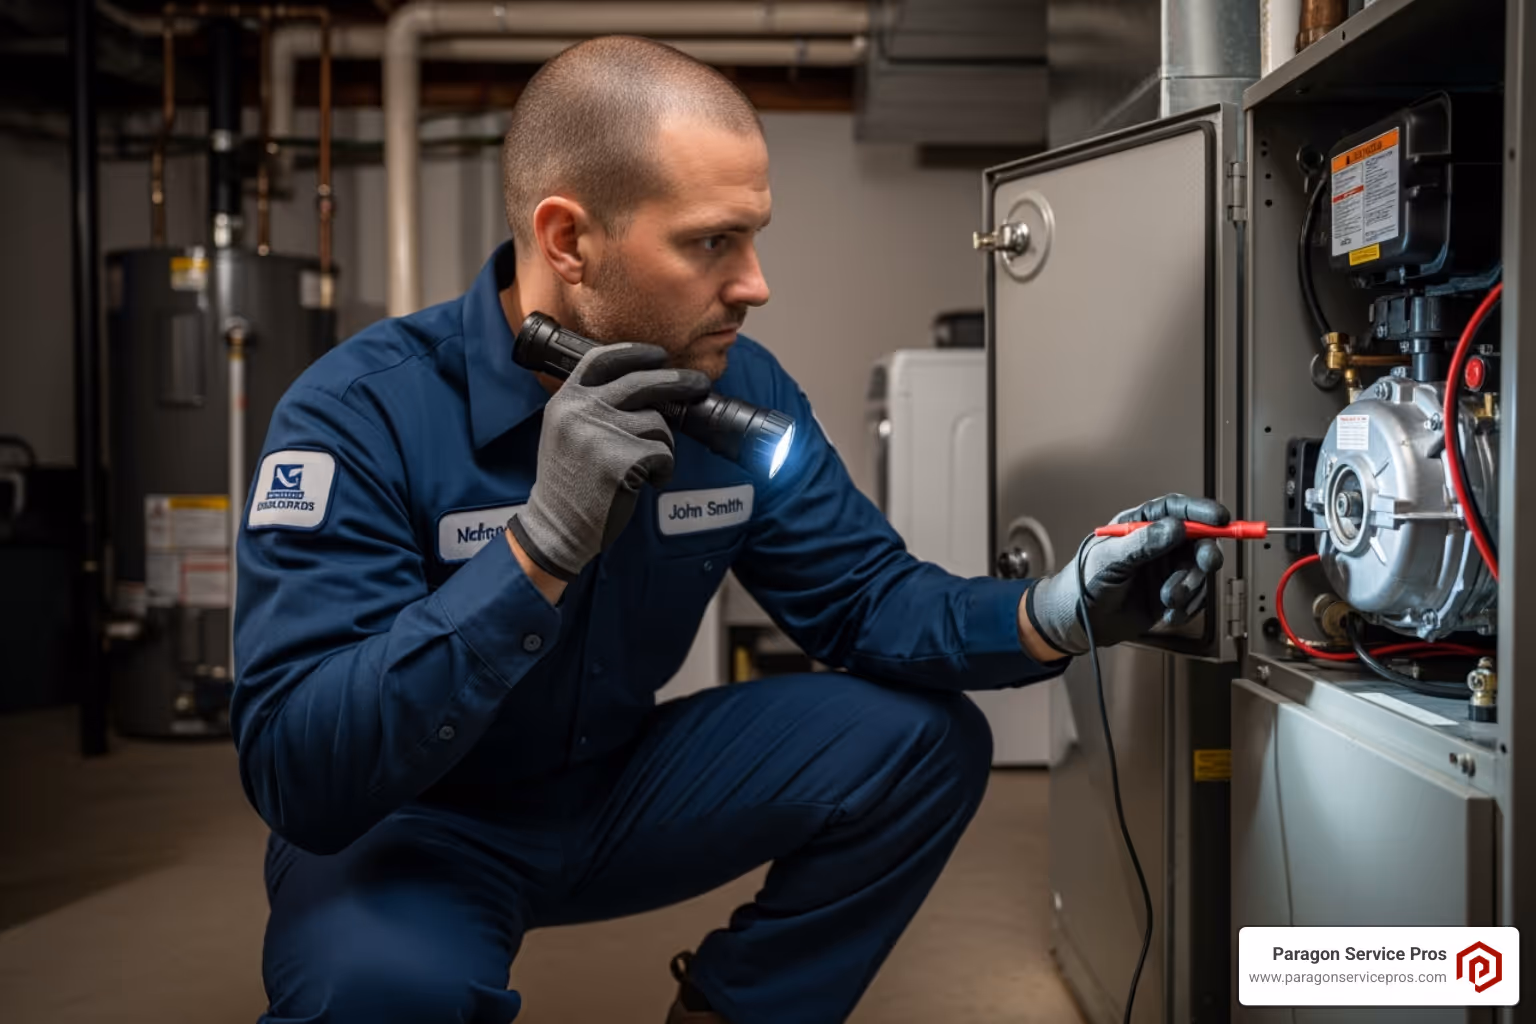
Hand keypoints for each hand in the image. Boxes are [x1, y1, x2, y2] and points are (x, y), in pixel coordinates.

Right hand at [508, 343, 710, 580]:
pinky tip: (646, 481)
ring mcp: (600, 435)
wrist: (556, 528)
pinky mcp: (621, 461)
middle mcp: (580, 411)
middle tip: (700, 385)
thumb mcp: (566, 431)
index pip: (602, 359)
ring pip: (658, 424)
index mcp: (565, 400)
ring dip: (662, 446)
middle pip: (641, 383)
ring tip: (643, 466)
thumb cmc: (569, 482)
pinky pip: (663, 454)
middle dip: (678, 381)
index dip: (636, 353)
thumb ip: (594, 405)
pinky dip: (663, 470)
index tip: (660, 355)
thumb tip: (647, 384)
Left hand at [1024, 494, 1229, 656]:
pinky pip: (1195, 598)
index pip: (1175, 509)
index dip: (1201, 510)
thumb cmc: (1083, 581)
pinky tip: (1169, 613)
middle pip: (1198, 540)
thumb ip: (1142, 543)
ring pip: (1198, 572)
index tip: (1219, 518)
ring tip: (1168, 599)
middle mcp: (1158, 545)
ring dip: (1190, 587)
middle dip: (1205, 553)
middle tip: (1204, 564)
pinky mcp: (1171, 595)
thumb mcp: (1110, 559)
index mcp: (1140, 525)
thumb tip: (1174, 528)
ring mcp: (1166, 570)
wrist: (1078, 622)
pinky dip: (1187, 608)